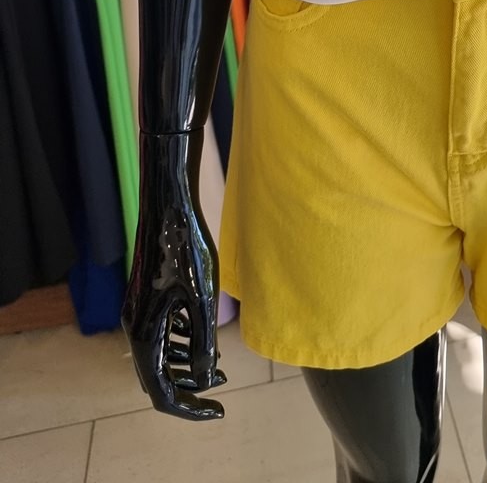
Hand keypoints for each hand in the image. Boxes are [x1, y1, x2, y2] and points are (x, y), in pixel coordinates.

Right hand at [122, 132, 226, 419]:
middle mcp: (136, 328)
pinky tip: (203, 337)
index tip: (219, 410)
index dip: (189, 408)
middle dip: (190, 387)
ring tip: (219, 367)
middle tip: (221, 389)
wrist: (168, 205)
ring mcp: (138, 312)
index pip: (162, 393)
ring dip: (186, 364)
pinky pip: (160, 333)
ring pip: (160, 355)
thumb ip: (203, 339)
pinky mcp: (145, 297)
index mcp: (145, 335)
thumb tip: (207, 374)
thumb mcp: (202, 296)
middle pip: (158, 377)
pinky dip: (180, 342)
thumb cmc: (187, 246)